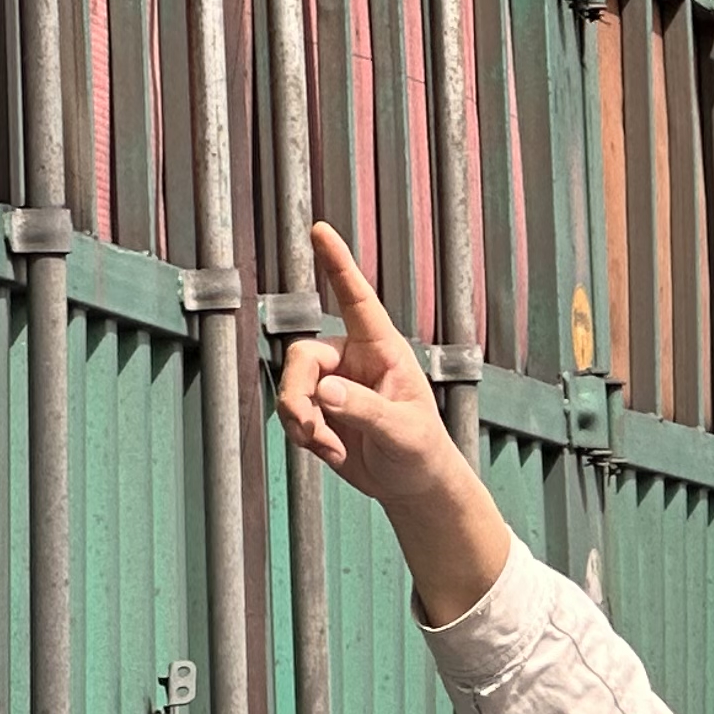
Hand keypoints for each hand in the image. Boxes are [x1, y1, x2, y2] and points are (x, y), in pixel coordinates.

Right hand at [277, 225, 478, 535]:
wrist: (412, 484)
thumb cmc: (422, 450)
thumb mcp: (402, 430)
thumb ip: (365, 409)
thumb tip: (324, 392)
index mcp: (382, 349)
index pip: (357, 299)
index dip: (338, 263)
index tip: (320, 229)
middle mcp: (353, 359)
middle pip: (302, 356)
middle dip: (298, 396)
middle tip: (310, 431)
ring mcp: (333, 385)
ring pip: (291, 387)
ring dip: (301, 423)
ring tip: (329, 448)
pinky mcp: (319, 411)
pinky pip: (292, 414)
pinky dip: (303, 437)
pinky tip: (330, 452)